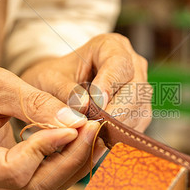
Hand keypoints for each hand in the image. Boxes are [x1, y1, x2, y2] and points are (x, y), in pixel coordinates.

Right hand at [0, 62, 101, 189]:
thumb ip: (37, 104)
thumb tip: (77, 123)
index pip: (14, 169)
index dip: (49, 149)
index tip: (78, 124)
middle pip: (32, 187)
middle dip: (70, 160)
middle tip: (96, 130)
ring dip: (71, 167)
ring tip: (94, 138)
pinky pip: (35, 188)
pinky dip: (60, 169)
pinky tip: (78, 148)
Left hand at [21, 33, 151, 131]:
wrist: (57, 87)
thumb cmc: (53, 77)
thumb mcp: (49, 79)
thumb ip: (65, 91)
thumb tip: (83, 109)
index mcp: (111, 46)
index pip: (119, 63)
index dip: (109, 84)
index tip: (96, 105)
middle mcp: (132, 64)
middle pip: (136, 88)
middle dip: (117, 112)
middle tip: (96, 129)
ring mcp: (139, 87)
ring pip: (140, 109)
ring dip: (119, 127)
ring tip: (95, 139)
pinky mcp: (139, 109)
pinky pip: (137, 124)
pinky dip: (120, 135)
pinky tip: (101, 143)